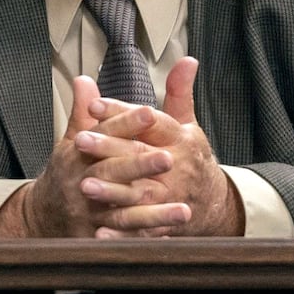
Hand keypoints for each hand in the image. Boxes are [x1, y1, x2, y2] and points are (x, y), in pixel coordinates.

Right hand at [0, 75, 183, 236]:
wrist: (43, 215)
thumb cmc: (66, 172)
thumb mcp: (72, 141)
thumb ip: (84, 112)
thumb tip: (84, 80)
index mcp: (78, 154)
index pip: (104, 133)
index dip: (127, 123)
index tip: (149, 112)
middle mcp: (81, 181)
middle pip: (112, 171)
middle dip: (141, 165)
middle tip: (169, 159)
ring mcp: (88, 211)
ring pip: (123, 209)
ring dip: (154, 212)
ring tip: (184, 210)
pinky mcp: (94, 235)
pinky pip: (124, 237)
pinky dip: (144, 237)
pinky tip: (168, 236)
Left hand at [83, 57, 244, 237]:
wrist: (213, 203)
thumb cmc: (192, 158)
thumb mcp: (187, 124)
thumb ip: (180, 93)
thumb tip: (187, 59)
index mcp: (182, 139)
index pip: (151, 122)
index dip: (123, 113)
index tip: (95, 105)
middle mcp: (178, 168)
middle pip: (142, 156)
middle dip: (110, 149)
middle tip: (80, 141)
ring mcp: (173, 198)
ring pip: (141, 194)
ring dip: (113, 192)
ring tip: (85, 186)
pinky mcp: (166, 224)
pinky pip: (143, 231)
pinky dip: (122, 235)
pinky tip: (99, 233)